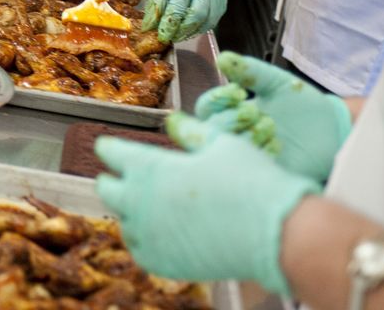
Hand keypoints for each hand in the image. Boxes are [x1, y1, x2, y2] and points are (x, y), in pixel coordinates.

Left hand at [96, 114, 319, 295]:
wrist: (277, 234)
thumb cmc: (251, 182)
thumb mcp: (220, 144)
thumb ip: (190, 132)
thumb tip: (172, 121)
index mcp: (148, 167)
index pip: (111, 153)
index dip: (111, 148)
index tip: (109, 148)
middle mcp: (139, 201)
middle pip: (106, 188)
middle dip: (113, 180)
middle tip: (121, 177)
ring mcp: (149, 235)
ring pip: (123, 221)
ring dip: (130, 212)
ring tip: (145, 206)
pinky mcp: (162, 262)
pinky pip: (140, 250)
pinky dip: (144, 240)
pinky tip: (157, 233)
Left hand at [141, 0, 225, 41]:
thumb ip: (155, 3)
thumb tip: (149, 26)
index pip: (178, 4)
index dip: (169, 23)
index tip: (160, 35)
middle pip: (197, 14)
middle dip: (182, 30)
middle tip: (169, 38)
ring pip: (206, 21)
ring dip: (190, 32)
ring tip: (176, 35)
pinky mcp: (222, 3)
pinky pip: (212, 21)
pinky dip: (198, 29)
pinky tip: (188, 29)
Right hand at [194, 52, 352, 181]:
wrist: (334, 128)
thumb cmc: (302, 104)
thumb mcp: (276, 83)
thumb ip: (250, 71)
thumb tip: (222, 58)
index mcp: (233, 111)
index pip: (207, 108)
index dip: (216, 100)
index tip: (237, 92)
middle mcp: (236, 134)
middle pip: (212, 131)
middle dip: (230, 120)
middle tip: (252, 112)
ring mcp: (249, 154)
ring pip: (230, 150)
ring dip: (246, 136)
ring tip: (269, 125)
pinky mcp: (265, 173)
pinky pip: (252, 169)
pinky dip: (262, 154)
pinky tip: (278, 144)